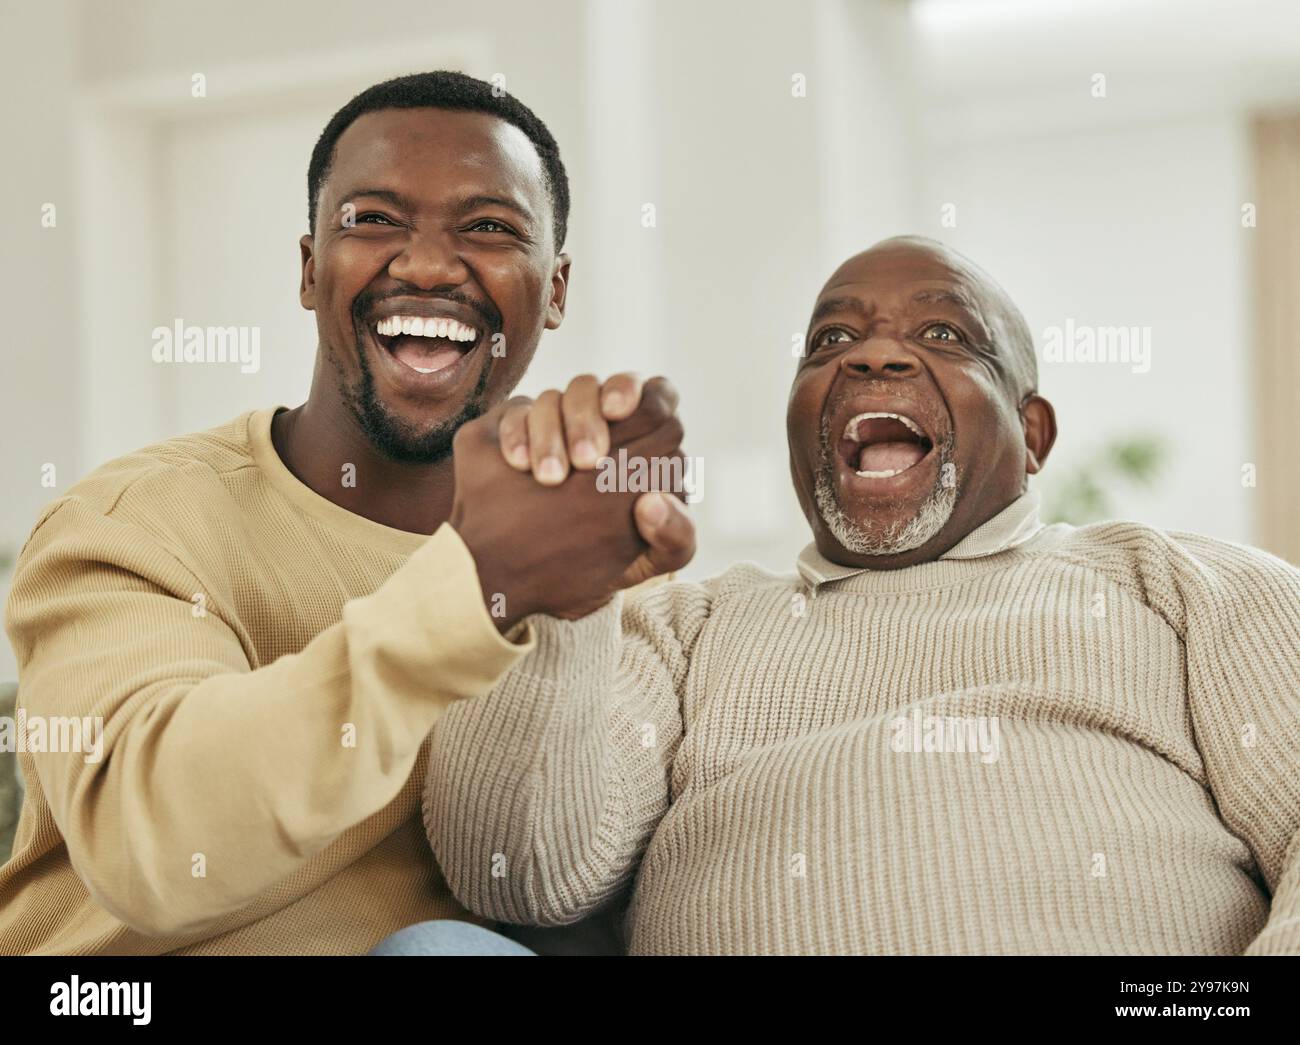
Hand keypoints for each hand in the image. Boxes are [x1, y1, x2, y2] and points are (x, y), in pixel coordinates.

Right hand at [450, 377, 694, 630]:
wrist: (517, 580)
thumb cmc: (591, 567)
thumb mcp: (643, 564)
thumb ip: (675, 539)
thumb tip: (656, 502)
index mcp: (644, 446)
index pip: (658, 397)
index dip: (647, 397)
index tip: (621, 414)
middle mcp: (601, 426)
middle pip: (605, 389)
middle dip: (592, 419)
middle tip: (587, 462)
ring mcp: (555, 426)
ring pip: (560, 397)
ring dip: (553, 431)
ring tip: (550, 478)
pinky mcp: (515, 430)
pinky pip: (516, 412)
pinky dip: (517, 433)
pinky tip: (519, 465)